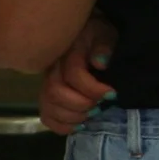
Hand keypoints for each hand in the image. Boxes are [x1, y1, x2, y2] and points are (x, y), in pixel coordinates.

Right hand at [40, 16, 117, 135]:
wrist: (82, 33)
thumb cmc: (96, 35)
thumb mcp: (105, 33)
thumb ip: (103, 45)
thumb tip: (100, 63)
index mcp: (66, 54)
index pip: (73, 74)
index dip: (93, 89)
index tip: (112, 94)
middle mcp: (52, 71)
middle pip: (55, 93)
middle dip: (81, 104)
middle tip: (99, 105)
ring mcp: (46, 85)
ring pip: (49, 106)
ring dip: (73, 116)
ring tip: (91, 114)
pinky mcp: (47, 97)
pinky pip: (46, 117)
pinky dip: (61, 126)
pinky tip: (78, 124)